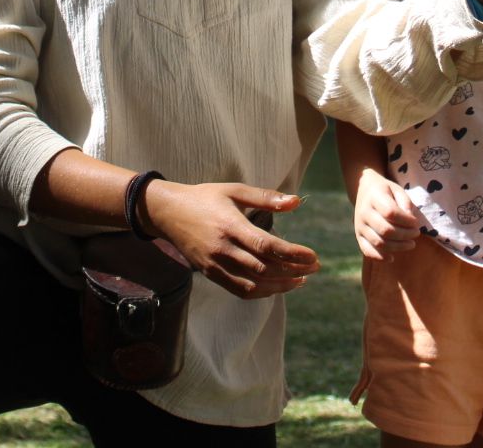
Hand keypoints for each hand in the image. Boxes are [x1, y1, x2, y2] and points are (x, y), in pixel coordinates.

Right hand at [142, 180, 319, 299]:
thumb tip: (296, 202)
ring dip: (281, 285)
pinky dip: (262, 292)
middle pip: (264, 268)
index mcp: (231, 225)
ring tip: (301, 279)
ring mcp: (215, 264)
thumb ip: (265, 197)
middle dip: (293, 271)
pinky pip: (239, 290)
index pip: (266, 246)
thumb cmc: (205, 197)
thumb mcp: (235, 190)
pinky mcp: (210, 273)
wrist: (168, 212)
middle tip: (314, 267)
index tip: (313, 257)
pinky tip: (277, 286)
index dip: (293, 254)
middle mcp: (223, 249)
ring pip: (253, 284)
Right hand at [353, 173, 424, 260]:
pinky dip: (380, 257)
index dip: (406, 221)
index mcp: (374, 197)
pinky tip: (392, 258)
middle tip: (416, 233)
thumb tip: (411, 220)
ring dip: (398, 247)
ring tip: (411, 244)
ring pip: (379, 243)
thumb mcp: (397, 189)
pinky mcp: (358, 236)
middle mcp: (364, 213)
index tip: (416, 222)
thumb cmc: (386, 191)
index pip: (390, 213)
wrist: (364, 189)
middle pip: (385, 230)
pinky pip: (367, 251)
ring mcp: (359, 226)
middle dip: (405, 235)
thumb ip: (405, 202)